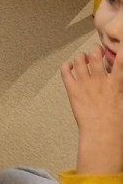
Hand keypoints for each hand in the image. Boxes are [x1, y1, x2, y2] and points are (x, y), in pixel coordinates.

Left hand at [61, 44, 122, 174]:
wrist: (102, 135)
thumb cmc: (117, 125)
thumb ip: (120, 90)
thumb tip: (119, 84)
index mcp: (116, 84)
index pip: (120, 62)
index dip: (120, 52)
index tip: (119, 47)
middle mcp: (100, 80)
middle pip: (95, 55)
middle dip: (96, 50)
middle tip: (97, 52)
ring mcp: (85, 84)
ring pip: (79, 60)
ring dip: (81, 56)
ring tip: (83, 59)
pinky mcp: (73, 90)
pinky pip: (65, 72)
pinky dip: (66, 65)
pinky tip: (69, 66)